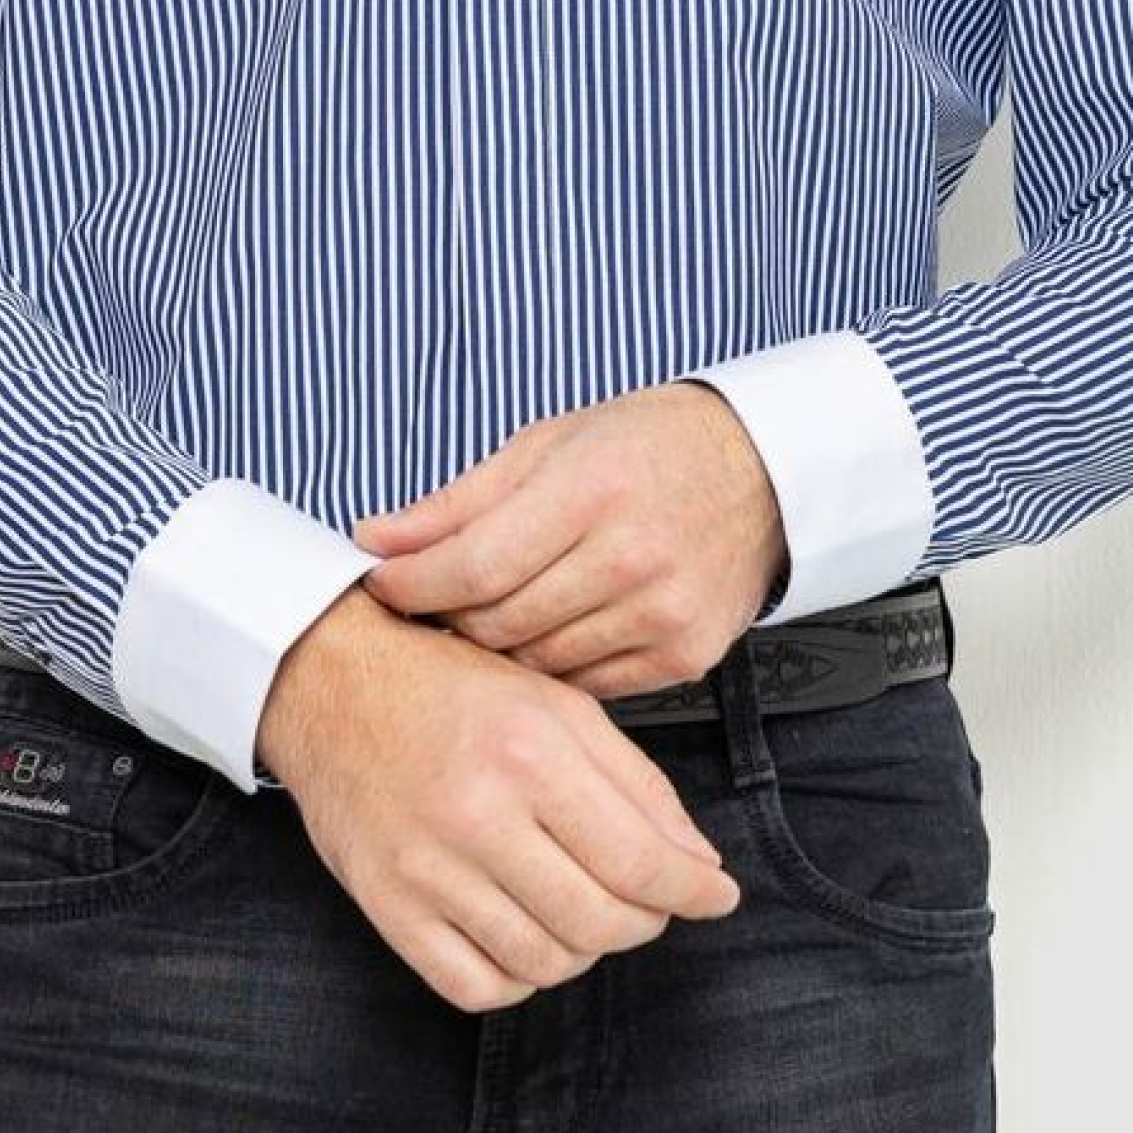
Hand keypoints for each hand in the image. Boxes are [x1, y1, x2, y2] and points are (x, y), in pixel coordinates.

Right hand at [257, 585, 741, 1011]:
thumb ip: (634, 779)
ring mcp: (427, 869)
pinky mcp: (389, 907)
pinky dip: (518, 977)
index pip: (639, 859)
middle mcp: (477, 814)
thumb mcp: (555, 702)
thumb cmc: (448, 686)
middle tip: (650, 901)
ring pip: (544, 963)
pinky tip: (526, 933)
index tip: (717, 896)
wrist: (331, 685)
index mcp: (529, 751)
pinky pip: (475, 986)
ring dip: (584, 950)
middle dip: (645, 922)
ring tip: (585, 909)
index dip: (693, 890)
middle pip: (598, 922)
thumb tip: (695, 858)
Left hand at [348, 382, 787, 698]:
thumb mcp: (546, 446)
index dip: (411, 585)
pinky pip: (588, 686)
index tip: (379, 583)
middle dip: (449, 617)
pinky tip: (549, 631)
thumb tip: (373, 539)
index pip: (472, 566)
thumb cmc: (643, 447)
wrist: (759, 471)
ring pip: (537, 662)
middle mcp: (630, 557)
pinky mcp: (684, 655)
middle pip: (499, 622)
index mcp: (589, 491)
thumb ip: (457, 502)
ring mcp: (662, 613)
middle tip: (431, 601)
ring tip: (491, 614)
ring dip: (500, 646)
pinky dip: (554, 666)